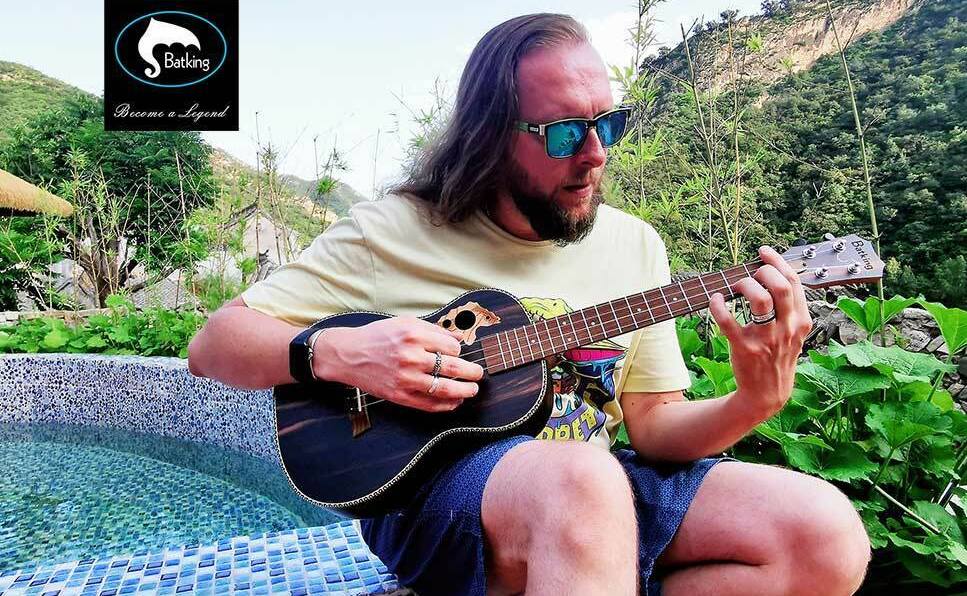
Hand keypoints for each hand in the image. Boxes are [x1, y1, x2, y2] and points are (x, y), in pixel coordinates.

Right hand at [313, 316, 484, 411]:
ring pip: (445, 389)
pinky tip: (454, 402)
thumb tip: (459, 337)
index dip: (459, 350)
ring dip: (464, 391)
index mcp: (413, 335)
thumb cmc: (377, 336)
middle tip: (478, 374)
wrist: (348, 355)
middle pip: (454, 368)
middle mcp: (411, 357)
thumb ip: (434, 329)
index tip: (457, 352)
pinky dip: (446, 405)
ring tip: (472, 390)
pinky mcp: (399, 396)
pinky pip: (429, 404)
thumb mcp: (405, 323)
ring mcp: (405, 379)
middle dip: (472, 372)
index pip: (452, 347)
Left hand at [709, 245, 812, 421]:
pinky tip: (714, 299)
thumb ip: (790, 308)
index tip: (764, 252)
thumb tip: (775, 274)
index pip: (794, 282)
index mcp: (801, 321)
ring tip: (735, 286)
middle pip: (780, 286)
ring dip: (744, 285)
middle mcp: (787, 328)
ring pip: (760, 300)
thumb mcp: (794, 333)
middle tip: (751, 274)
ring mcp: (766, 339)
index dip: (778, 262)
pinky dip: (718, 305)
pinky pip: (729, 321)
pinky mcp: (745, 348)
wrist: (768, 393)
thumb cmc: (778, 356)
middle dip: (763, 272)